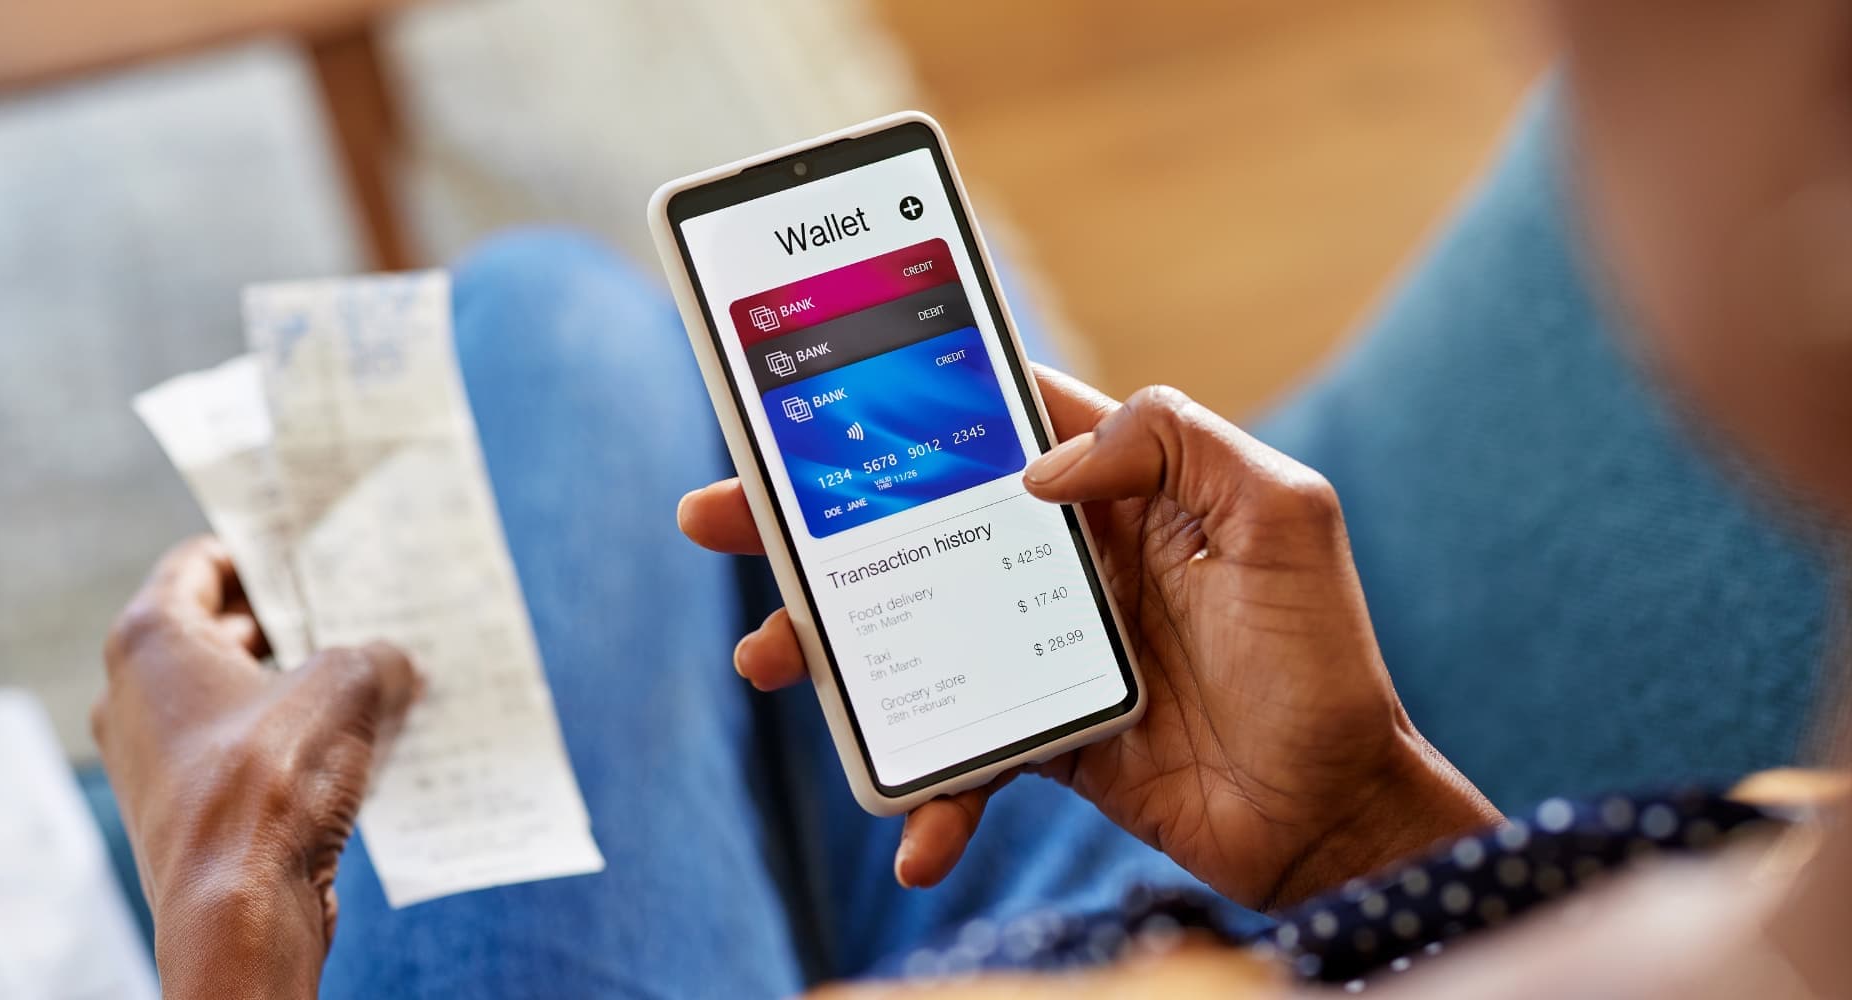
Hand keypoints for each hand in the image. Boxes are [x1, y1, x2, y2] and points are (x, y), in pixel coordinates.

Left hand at [92, 537, 419, 999]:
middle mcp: (134, 693)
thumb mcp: (349, 686)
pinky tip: (356, 748)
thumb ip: (377, 656)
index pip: (203, 562)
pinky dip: (290, 744)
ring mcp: (153, 757)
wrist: (240, 910)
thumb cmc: (271, 784)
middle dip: (295, 624)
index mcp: (150, 639)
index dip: (264, 551)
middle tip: (360, 615)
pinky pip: (241, 754)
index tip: (315, 554)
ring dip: (299, 689)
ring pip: (235, 698)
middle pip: (220, 630)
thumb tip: (397, 663)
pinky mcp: (183, 810)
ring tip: (373, 681)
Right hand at [678, 366, 1496, 908]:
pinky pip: (959, 753)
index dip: (903, 399)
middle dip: (810, 521)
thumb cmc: (1320, 656)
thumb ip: (1172, 443)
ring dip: (830, 649)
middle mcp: (1065, 559)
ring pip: (909, 631)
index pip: (993, 419)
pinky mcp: (1039, 734)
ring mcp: (1042, 648)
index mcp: (1117, 488)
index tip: (812, 396)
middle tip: (716, 515)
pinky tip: (914, 835)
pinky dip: (931, 796)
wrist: (1333, 811)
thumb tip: (1035, 468)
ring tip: (763, 659)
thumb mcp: (1281, 513)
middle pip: (915, 521)